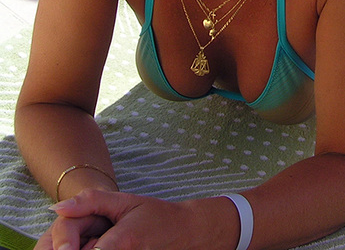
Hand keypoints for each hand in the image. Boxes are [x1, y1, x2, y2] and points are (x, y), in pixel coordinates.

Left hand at [43, 188, 237, 249]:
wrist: (185, 233)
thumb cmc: (155, 215)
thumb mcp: (125, 201)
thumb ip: (91, 202)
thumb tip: (56, 208)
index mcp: (121, 243)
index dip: (66, 247)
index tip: (64, 244)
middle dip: (76, 245)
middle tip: (76, 239)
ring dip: (88, 248)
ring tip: (98, 240)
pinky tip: (103, 245)